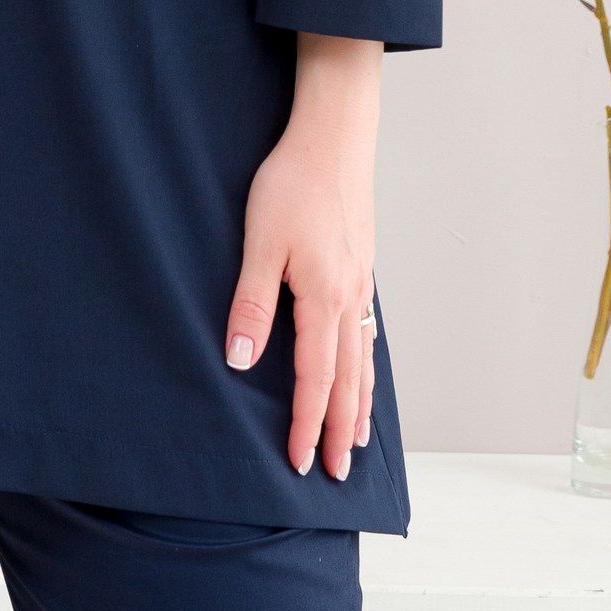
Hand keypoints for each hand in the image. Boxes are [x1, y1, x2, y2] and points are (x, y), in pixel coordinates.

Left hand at [223, 32, 381, 482]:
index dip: (307, 424)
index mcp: (323, 298)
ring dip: (360, 404)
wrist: (333, 138)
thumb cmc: (292, 184)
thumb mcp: (260, 243)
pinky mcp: (361, 267)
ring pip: (364, 359)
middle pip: (349, 379)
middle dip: (341, 429)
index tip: (300, 462)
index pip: (316, 379)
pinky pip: (368, 332)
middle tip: (339, 472)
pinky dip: (367, 366)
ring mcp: (361, 283)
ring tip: (357, 439)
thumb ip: (250, 304)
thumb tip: (242, 362)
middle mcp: (350, 298)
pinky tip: (363, 370)